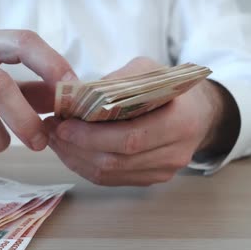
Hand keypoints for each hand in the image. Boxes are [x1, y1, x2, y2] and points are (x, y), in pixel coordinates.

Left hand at [44, 57, 238, 185]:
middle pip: (116, 160)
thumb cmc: (171, 88)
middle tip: (50, 129)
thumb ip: (119, 80)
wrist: (200, 113)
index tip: (63, 125)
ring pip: (109, 174)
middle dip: (76, 147)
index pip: (130, 139)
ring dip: (75, 158)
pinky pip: (111, 179)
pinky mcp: (150, 179)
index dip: (93, 136)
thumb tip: (79, 95)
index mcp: (180, 123)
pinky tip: (70, 149)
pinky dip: (85, 165)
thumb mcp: (150, 70)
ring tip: (54, 138)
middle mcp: (174, 154)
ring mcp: (163, 171)